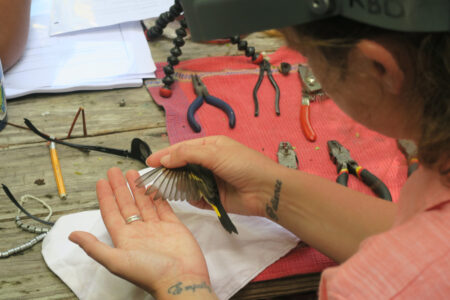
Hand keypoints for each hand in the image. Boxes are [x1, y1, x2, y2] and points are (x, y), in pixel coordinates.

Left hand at [69, 168, 213, 297]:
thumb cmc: (150, 273)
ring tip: (132, 173)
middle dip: (120, 187)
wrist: (182, 279)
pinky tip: (153, 186)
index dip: (106, 197)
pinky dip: (158, 196)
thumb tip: (72, 235)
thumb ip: (94, 247)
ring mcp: (156, 228)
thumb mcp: (117, 261)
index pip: (111, 213)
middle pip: (126, 204)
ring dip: (137, 188)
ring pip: (144, 203)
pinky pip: (163, 207)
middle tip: (115, 171)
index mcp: (125, 239)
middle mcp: (139, 231)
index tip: (101, 182)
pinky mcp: (173, 226)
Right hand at [147, 136, 283, 216]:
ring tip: (164, 189)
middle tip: (153, 178)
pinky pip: (197, 197)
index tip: (149, 162)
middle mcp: (209, 162)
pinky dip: (191, 198)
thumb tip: (165, 158)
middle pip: (182, 166)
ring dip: (179, 185)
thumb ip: (187, 155)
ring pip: (188, 182)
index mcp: (210, 147)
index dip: (165, 154)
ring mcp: (211, 180)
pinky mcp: (214, 198)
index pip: (182, 149)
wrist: (266, 190)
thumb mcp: (214, 153)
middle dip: (169, 171)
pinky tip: (186, 198)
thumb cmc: (243, 165)